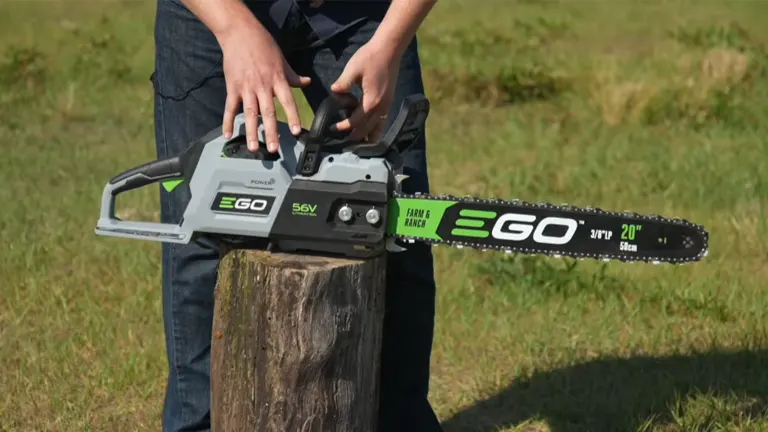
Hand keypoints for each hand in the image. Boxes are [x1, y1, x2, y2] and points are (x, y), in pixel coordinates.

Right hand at [217, 18, 310, 151]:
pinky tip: (227, 134)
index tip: (296, 132)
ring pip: (250, 113)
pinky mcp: (232, 87)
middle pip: (268, 112)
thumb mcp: (281, 60)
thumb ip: (293, 75)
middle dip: (271, 131)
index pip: (287, 101)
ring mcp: (246, 87)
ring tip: (253, 148)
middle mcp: (263, 86)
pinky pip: (230, 107)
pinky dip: (227, 121)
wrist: (239, 32)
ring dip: (251, 131)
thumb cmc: (263, 45)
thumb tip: (307, 82)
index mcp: (277, 79)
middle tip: (273, 148)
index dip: (292, 116)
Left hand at [330, 40, 400, 142]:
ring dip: (368, 136)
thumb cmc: (370, 57)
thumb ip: (343, 83)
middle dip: (356, 137)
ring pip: (378, 128)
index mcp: (371, 101)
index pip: (356, 121)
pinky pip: (382, 120)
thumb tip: (334, 92)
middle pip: (368, 129)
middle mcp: (381, 107)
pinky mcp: (389, 101)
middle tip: (343, 142)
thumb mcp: (353, 68)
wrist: (389, 49)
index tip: (333, 128)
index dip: (344, 126)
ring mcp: (387, 105)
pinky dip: (375, 128)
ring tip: (358, 142)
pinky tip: (369, 130)